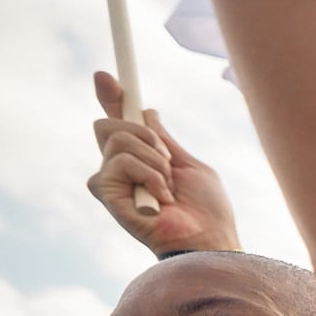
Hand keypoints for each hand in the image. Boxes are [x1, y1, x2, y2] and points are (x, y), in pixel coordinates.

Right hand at [88, 71, 241, 254]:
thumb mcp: (189, 164)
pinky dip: (148, 174)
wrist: (209, 238)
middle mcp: (121, 168)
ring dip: (153, 158)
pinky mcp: (106, 192)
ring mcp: (112, 180)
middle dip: (143, 133)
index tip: (106, 76)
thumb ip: (164, 139)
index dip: (112, 99)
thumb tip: (146, 109)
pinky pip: (120, 160)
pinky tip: (160, 198)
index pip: (120, 122)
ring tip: (169, 187)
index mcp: (142, 160)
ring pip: (117, 137)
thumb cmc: (207, 209)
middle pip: (108, 124)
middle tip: (168, 160)